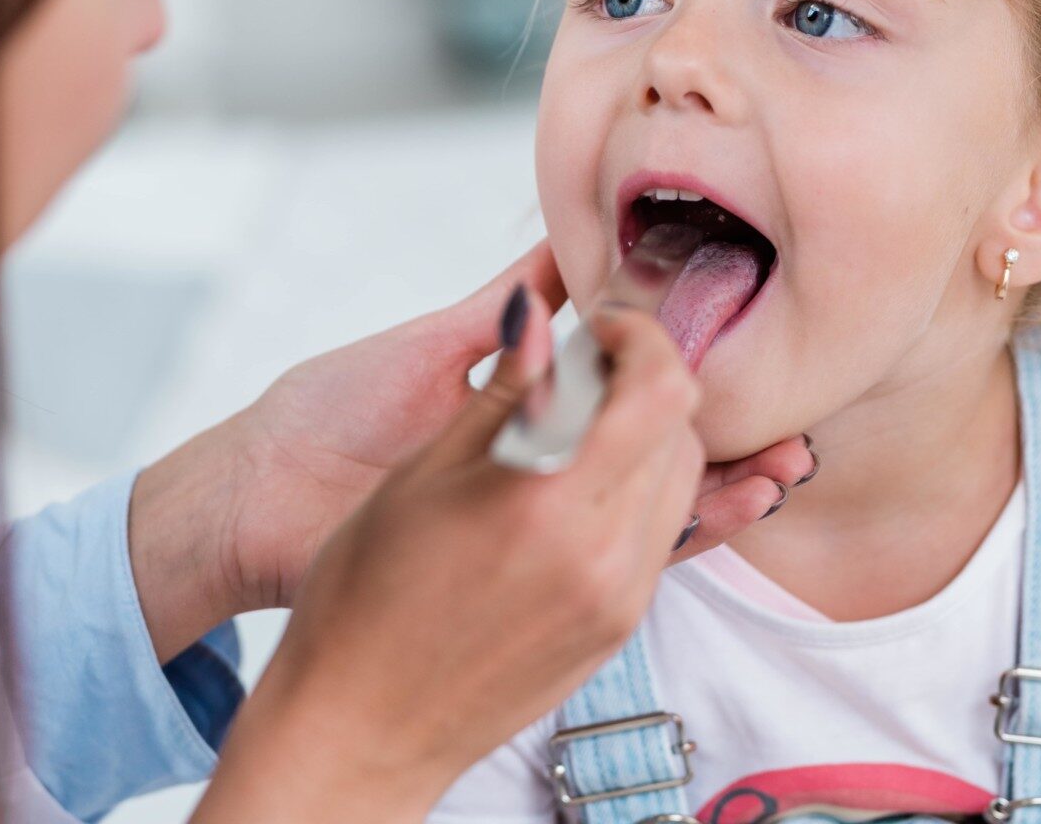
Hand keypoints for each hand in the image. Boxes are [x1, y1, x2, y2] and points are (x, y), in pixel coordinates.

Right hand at [131, 242, 816, 662]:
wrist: (358, 726)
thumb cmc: (366, 597)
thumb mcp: (425, 470)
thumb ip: (503, 390)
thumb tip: (540, 314)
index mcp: (552, 504)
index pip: (661, 390)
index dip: (640, 338)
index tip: (597, 329)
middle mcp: (606, 557)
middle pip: (682, 430)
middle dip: (644, 378)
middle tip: (583, 368)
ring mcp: (620, 601)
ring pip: (680, 480)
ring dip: (645, 433)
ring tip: (577, 426)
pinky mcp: (617, 629)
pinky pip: (660, 534)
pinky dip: (638, 488)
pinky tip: (579, 482)